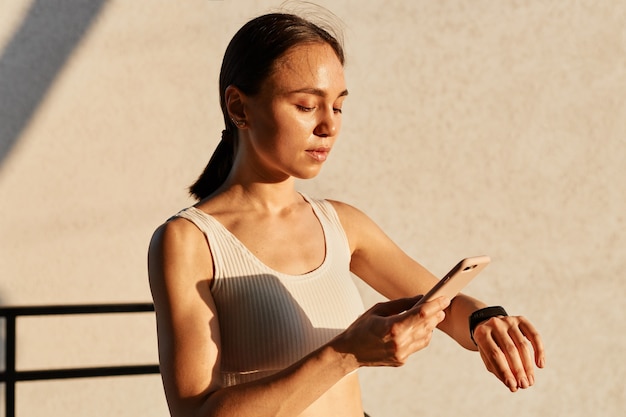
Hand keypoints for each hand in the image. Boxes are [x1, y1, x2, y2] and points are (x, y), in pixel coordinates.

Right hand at [333, 296, 449, 367]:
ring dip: (431, 325)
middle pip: (426, 325)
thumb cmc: (361, 327)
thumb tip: (420, 298)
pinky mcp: (401, 360)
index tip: (445, 298)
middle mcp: (399, 342)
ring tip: (434, 314)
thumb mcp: (378, 309)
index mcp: (392, 327)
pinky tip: (422, 327)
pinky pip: (418, 345)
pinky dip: (423, 335)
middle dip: (436, 314)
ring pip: (425, 337)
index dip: (435, 305)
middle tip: (443, 304)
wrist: (349, 352)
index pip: (421, 314)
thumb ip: (401, 304)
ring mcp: (401, 353)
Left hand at [472, 315, 545, 391]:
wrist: (490, 326)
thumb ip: (498, 370)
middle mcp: (495, 324)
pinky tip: (540, 365)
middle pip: (510, 350)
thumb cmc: (489, 347)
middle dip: (519, 370)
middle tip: (524, 385)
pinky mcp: (521, 319)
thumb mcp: (487, 358)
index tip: (513, 386)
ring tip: (530, 381)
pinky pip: (534, 335)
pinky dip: (539, 350)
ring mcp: (508, 320)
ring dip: (528, 365)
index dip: (505, 371)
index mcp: (481, 334)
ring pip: (522, 345)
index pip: (495, 354)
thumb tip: (514, 386)